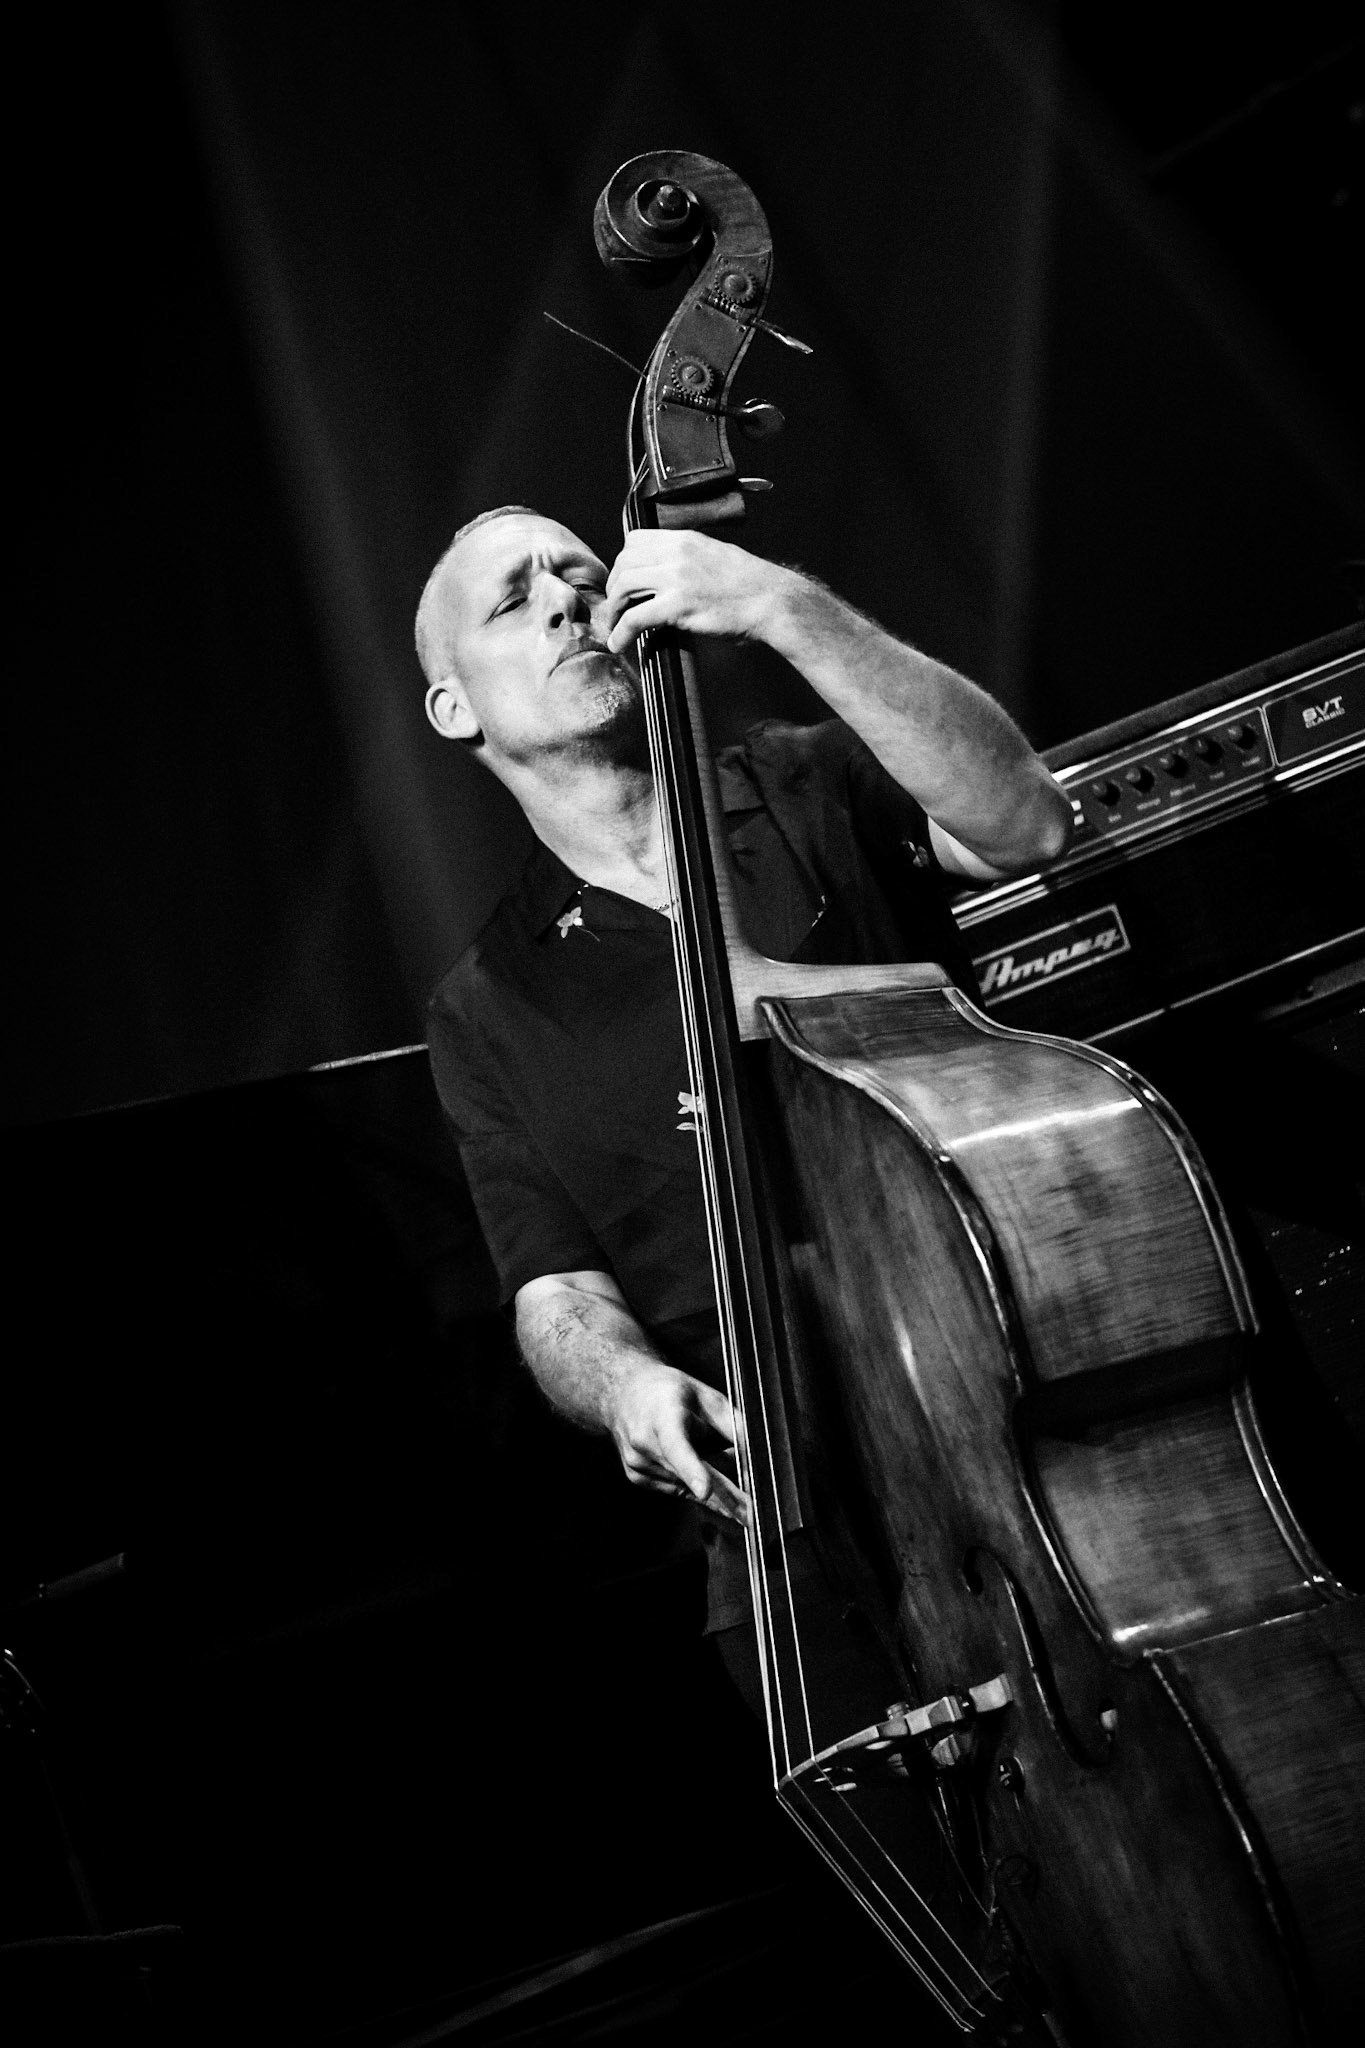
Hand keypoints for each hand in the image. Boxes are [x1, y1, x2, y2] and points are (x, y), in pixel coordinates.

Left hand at [604, 529, 794, 656]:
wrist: (772, 600)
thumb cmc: (751, 586)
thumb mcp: (716, 557)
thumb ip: (690, 560)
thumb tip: (670, 575)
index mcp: (686, 539)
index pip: (636, 540)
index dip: (623, 561)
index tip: (624, 580)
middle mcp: (677, 553)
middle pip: (624, 562)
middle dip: (614, 587)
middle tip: (615, 606)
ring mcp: (677, 578)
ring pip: (623, 586)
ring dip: (613, 608)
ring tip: (614, 625)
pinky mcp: (678, 605)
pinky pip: (635, 617)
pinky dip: (620, 632)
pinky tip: (619, 643)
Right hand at [608, 1361, 749, 1526]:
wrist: (625, 1393)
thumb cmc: (669, 1391)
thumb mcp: (706, 1396)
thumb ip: (732, 1426)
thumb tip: (757, 1454)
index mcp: (662, 1416)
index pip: (676, 1446)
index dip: (692, 1470)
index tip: (705, 1491)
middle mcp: (644, 1443)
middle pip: (688, 1476)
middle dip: (723, 1496)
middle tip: (752, 1515)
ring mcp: (638, 1465)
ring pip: (687, 1486)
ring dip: (711, 1484)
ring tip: (717, 1460)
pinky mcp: (638, 1479)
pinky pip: (677, 1489)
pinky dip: (694, 1483)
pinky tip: (698, 1470)